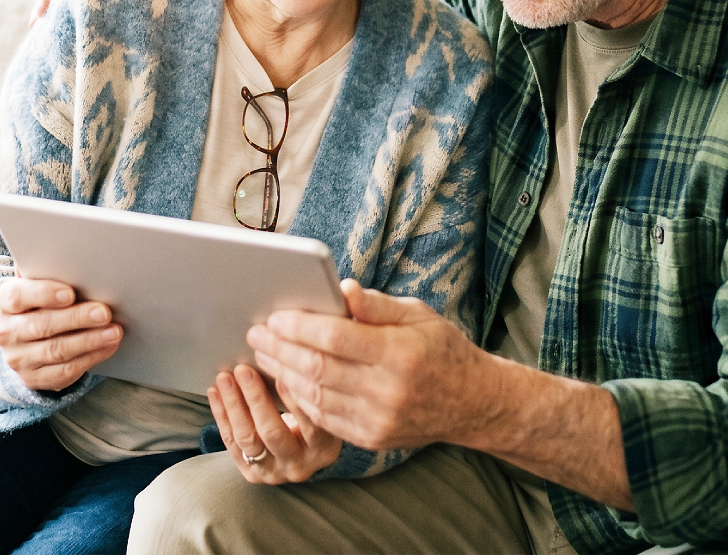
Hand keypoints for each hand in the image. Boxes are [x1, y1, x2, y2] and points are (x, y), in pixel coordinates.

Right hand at [0, 277, 121, 391]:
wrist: (20, 339)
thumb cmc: (36, 303)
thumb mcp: (33, 286)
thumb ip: (45, 273)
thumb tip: (68, 256)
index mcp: (3, 302)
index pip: (18, 296)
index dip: (44, 294)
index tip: (70, 293)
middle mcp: (5, 332)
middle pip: (42, 325)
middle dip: (77, 319)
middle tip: (104, 312)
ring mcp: (18, 359)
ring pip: (56, 350)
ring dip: (89, 341)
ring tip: (113, 331)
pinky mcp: (33, 379)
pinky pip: (64, 371)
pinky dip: (90, 358)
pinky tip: (107, 347)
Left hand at [207, 364, 341, 483]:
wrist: (306, 453)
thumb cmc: (315, 419)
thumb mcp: (322, 408)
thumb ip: (308, 390)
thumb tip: (285, 356)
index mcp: (324, 449)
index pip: (309, 424)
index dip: (292, 397)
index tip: (279, 370)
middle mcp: (300, 465)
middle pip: (272, 432)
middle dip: (255, 398)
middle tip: (243, 370)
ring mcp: (273, 472)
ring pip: (247, 439)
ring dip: (232, 405)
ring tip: (224, 378)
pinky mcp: (251, 473)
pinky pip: (231, 443)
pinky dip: (221, 415)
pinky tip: (215, 392)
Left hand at [247, 280, 490, 450]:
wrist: (472, 404)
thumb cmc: (442, 349)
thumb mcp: (418, 315)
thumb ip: (376, 305)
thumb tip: (342, 287)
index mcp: (400, 352)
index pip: (335, 337)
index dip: (299, 326)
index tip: (274, 316)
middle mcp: (388, 390)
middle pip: (317, 368)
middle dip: (280, 349)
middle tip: (256, 333)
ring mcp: (378, 419)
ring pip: (314, 396)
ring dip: (282, 374)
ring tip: (263, 354)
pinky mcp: (371, 438)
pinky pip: (323, 418)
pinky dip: (299, 399)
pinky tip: (285, 380)